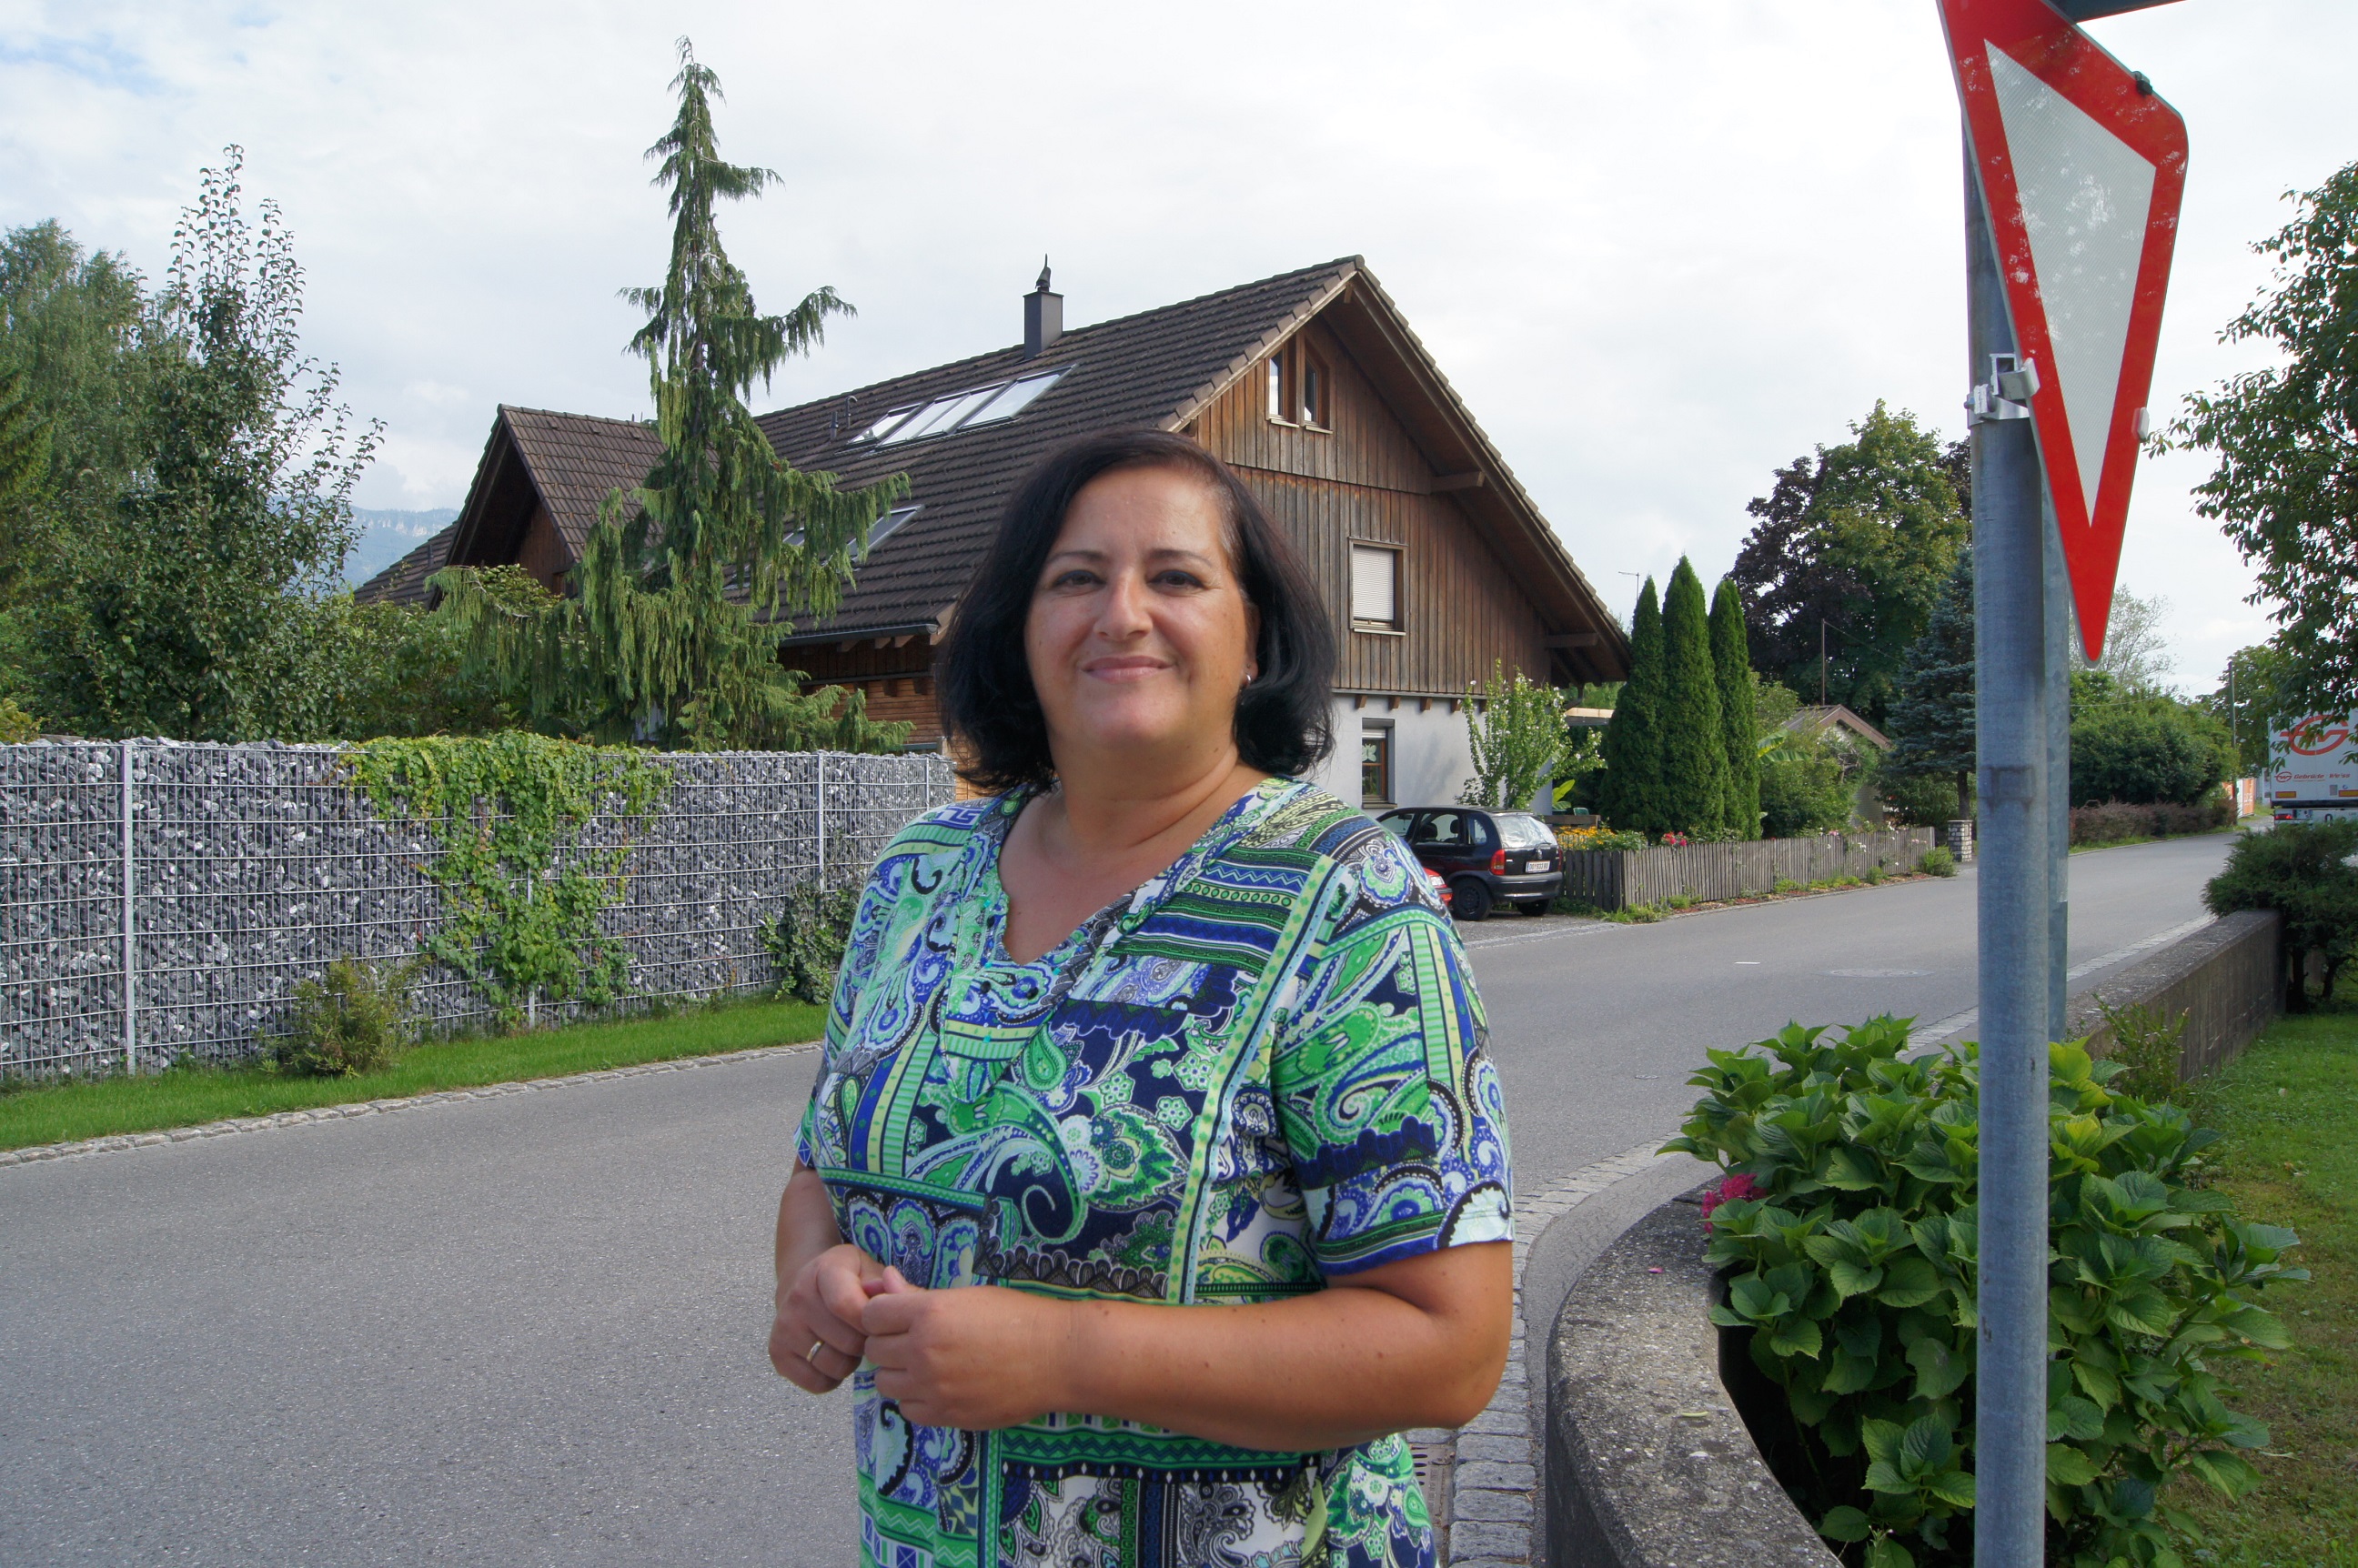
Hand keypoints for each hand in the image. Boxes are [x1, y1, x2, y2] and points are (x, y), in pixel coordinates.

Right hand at [770, 1243, 887, 1392]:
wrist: (803, 1285)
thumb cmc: (848, 1280)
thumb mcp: (870, 1271)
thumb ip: (891, 1287)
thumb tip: (897, 1294)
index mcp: (824, 1271)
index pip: (847, 1306)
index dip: (873, 1323)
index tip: (881, 1324)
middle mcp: (797, 1296)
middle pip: (848, 1342)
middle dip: (866, 1343)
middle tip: (865, 1334)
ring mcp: (784, 1326)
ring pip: (834, 1365)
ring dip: (850, 1362)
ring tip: (849, 1344)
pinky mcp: (777, 1352)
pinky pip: (817, 1383)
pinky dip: (832, 1378)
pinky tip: (833, 1356)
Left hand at [860, 1267, 1070, 1429]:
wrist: (1057, 1357)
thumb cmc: (1017, 1317)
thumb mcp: (966, 1297)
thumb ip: (918, 1295)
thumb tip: (884, 1279)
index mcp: (929, 1313)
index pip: (871, 1315)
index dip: (882, 1315)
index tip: (897, 1318)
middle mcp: (924, 1351)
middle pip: (873, 1350)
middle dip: (888, 1343)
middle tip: (913, 1340)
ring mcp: (933, 1387)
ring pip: (884, 1383)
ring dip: (898, 1373)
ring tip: (926, 1365)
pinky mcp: (946, 1415)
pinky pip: (907, 1409)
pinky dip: (916, 1399)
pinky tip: (939, 1387)